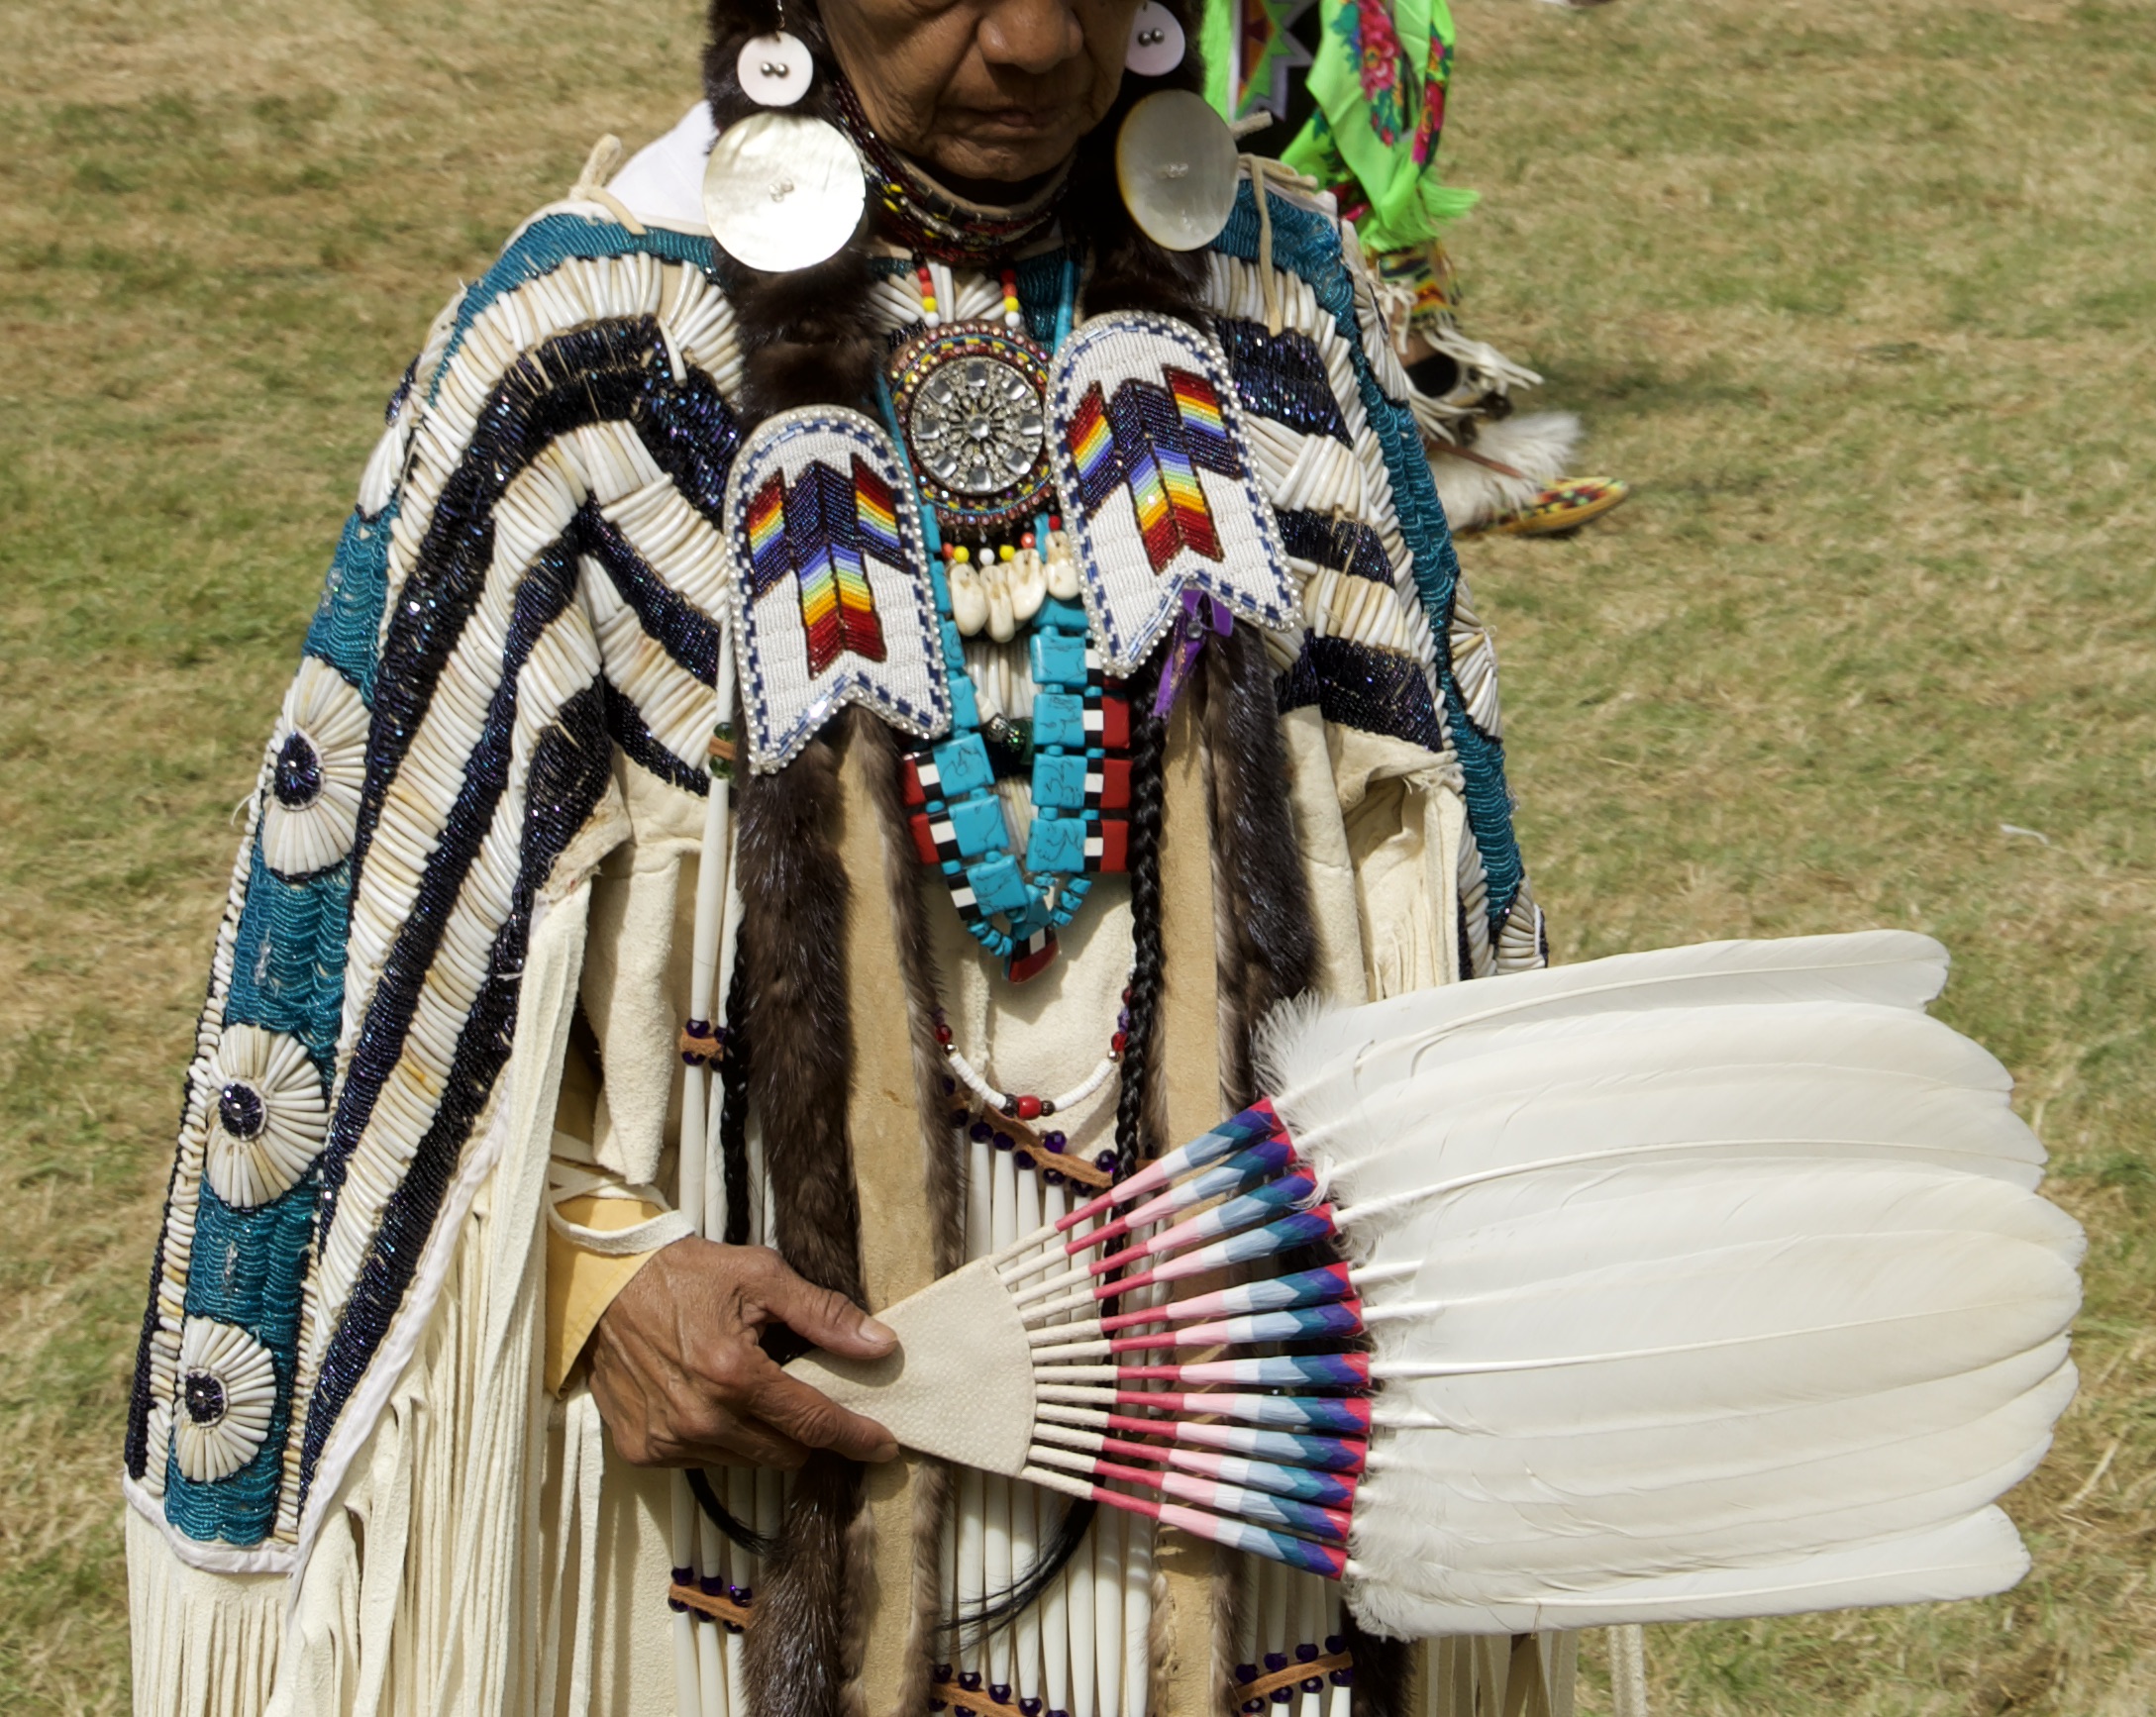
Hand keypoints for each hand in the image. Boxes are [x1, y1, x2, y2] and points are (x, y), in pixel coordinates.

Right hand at [588, 1237, 899, 1468]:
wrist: (604, 1286)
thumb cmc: (684, 1275)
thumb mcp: (760, 1276)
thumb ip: (823, 1315)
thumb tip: (880, 1345)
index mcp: (735, 1375)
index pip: (813, 1422)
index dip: (855, 1436)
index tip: (883, 1445)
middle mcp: (701, 1419)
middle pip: (784, 1452)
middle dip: (804, 1431)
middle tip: (802, 1396)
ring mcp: (669, 1440)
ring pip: (746, 1461)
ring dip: (759, 1435)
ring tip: (745, 1388)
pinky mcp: (643, 1451)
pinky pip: (703, 1461)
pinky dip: (718, 1438)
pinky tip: (708, 1399)